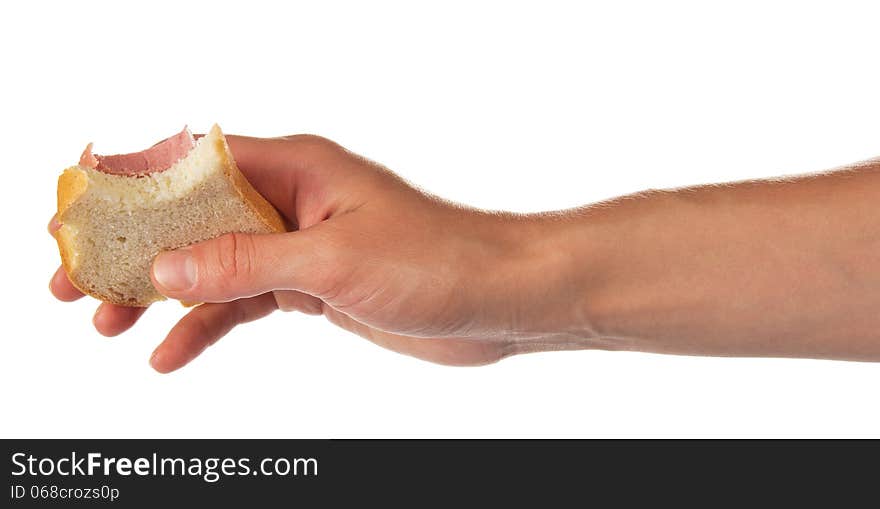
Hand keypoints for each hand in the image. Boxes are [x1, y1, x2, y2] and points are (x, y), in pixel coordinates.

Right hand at [50, 135, 586, 372]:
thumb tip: (165, 270)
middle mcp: (293, 200)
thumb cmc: (438, 260)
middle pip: (193, 220)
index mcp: (298, 167)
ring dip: (161, 295)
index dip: (133, 189)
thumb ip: (247, 263)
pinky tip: (172, 354)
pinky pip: (245, 301)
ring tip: (106, 326)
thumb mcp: (333, 262)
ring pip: (213, 265)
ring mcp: (300, 246)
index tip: (82, 217)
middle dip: (133, 251)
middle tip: (73, 284)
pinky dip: (208, 325)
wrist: (499, 298)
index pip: (195, 166)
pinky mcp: (314, 286)